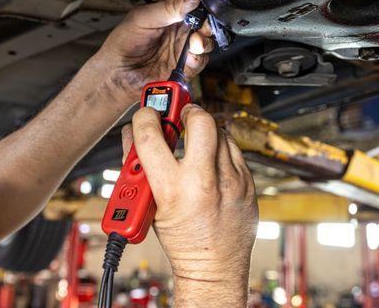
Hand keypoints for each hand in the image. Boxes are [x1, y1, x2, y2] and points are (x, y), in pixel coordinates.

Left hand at [95, 0, 213, 102]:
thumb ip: (170, 6)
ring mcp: (182, 50)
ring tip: (195, 42)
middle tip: (203, 26)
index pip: (194, 6)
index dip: (202, 5)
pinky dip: (198, 59)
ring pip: (206, 43)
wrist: (115, 74)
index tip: (204, 6)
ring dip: (205, 42)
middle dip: (208, 24)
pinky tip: (190, 56)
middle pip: (205, 24)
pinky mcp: (183, 68)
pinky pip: (199, 62)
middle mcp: (179, 31)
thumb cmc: (122, 44)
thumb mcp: (143, 18)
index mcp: (170, 14)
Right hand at [121, 105, 257, 305]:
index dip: (145, 117)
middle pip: (199, 121)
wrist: (214, 268)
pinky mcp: (247, 183)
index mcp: (172, 189)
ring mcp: (231, 181)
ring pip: (220, 132)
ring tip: (193, 139)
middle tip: (179, 114)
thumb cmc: (181, 241)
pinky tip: (210, 157)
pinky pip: (234, 149)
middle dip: (186, 110)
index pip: (151, 136)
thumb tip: (131, 138)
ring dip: (203, 130)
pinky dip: (220, 147)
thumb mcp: (150, 205)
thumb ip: (138, 169)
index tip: (147, 114)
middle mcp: (205, 182)